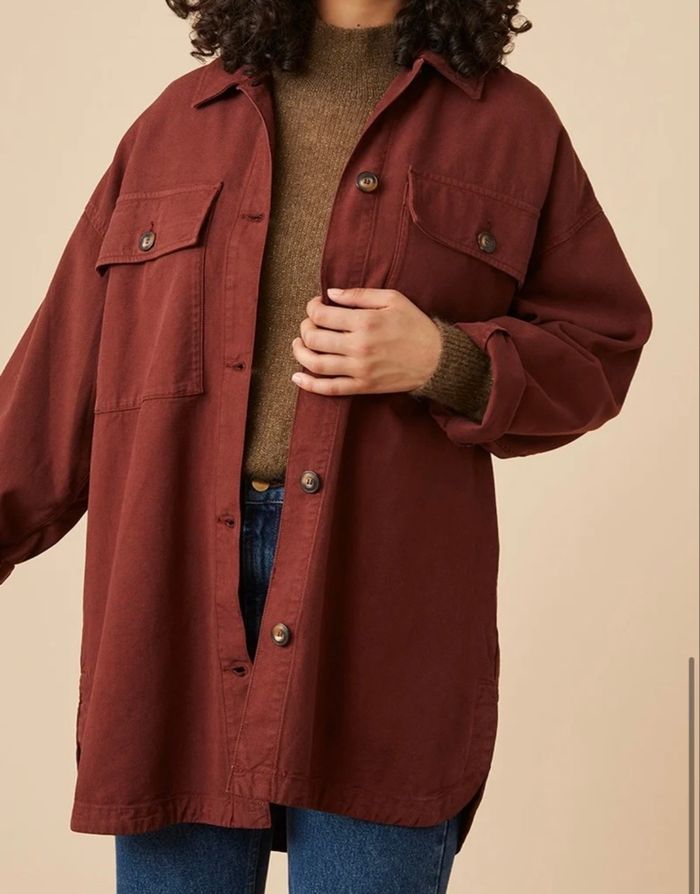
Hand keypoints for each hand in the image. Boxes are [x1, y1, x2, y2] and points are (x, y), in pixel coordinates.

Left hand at [291, 287, 441, 395]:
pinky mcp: (363, 387)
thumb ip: (359, 295)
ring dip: (300, 353)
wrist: (437, 360)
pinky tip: (297, 377)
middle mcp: (359, 347)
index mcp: (365, 322)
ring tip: (298, 345)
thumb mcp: (393, 299)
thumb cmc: (416, 326)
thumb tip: (330, 294)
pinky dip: (309, 385)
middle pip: (314, 338)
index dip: (312, 308)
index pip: (321, 315)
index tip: (315, 306)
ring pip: (316, 363)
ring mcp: (359, 370)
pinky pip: (330, 388)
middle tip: (308, 324)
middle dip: (304, 328)